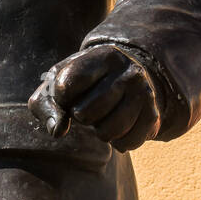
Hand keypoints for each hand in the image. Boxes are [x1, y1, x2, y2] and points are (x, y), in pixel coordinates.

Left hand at [28, 45, 161, 151]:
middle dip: (79, 116)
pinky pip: (127, 143)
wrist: (123, 79)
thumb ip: (47, 107)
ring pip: (107, 132)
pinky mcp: (153, 115)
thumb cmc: (81, 84)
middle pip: (85, 113)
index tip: (66, 93)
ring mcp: (144, 93)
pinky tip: (117, 127)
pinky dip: (117, 142)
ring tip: (101, 117)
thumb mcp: (58, 85)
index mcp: (103, 56)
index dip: (60, 98)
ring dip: (98, 132)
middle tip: (87, 106)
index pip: (67, 86)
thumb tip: (58, 131)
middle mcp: (129, 71)